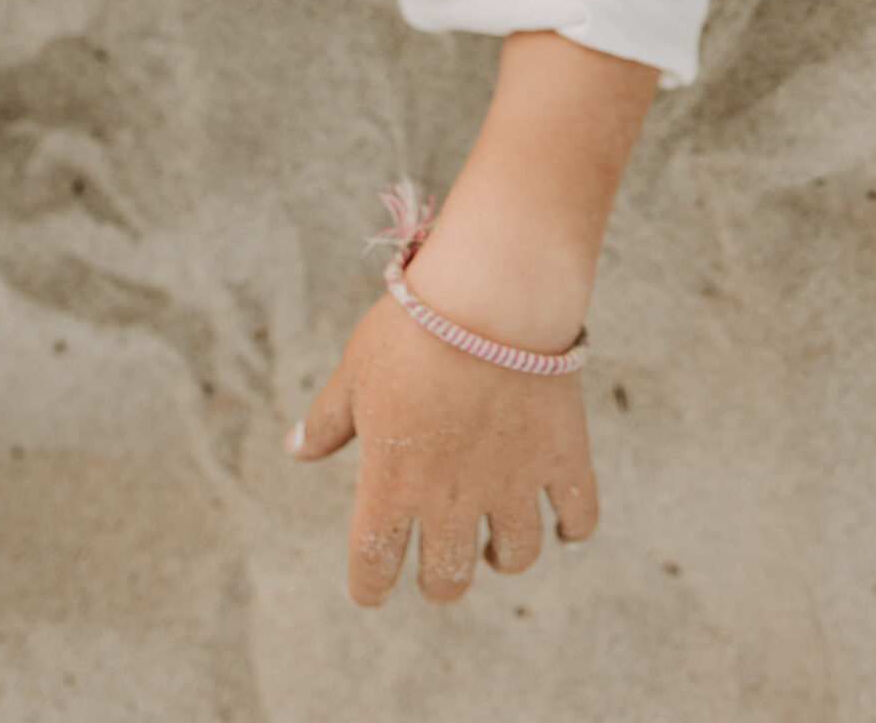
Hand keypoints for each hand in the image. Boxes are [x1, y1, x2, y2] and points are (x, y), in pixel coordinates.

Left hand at [287, 288, 598, 604]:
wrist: (493, 288)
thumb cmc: (415, 324)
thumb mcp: (356, 369)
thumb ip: (327, 419)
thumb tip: (294, 448)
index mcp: (391, 484)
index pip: (372, 572)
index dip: (370, 586)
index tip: (375, 581)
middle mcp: (451, 499)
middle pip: (446, 581)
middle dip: (441, 578)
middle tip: (444, 553)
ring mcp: (512, 481)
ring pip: (515, 556)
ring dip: (504, 556)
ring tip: (498, 539)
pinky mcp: (563, 457)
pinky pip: (581, 517)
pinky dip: (573, 528)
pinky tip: (560, 518)